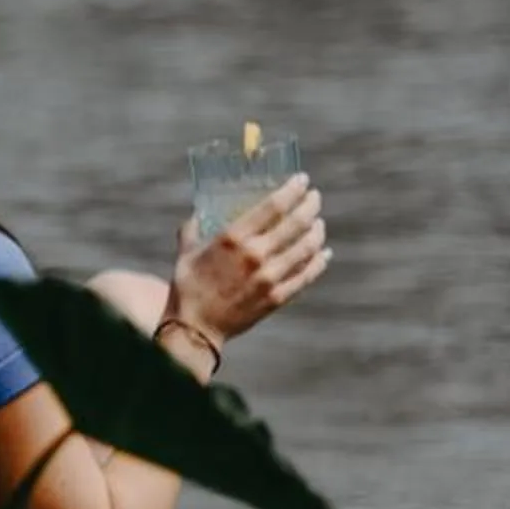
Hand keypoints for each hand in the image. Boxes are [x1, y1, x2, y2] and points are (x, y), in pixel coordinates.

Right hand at [169, 173, 330, 346]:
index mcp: (233, 238)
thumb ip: (193, 228)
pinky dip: (319, 261)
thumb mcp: (186, 251)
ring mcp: (271, 277)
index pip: (273, 206)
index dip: (292, 190)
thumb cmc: (187, 286)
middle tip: (314, 197)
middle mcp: (256, 255)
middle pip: (297, 223)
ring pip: (308, 247)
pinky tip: (323, 252)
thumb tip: (200, 211)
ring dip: (317, 231)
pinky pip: (307, 274)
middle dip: (310, 205)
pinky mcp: (278, 297)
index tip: (302, 180)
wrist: (195, 328)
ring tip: (318, 222)